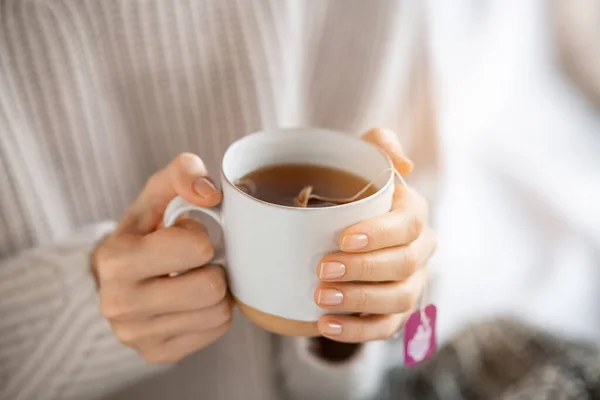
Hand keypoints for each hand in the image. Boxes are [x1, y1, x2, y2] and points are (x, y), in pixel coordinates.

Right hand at [92, 153, 231, 363]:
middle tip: (194, 262)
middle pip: (211, 287)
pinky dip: (213, 312)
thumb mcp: (156, 194)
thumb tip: (211, 194)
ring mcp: (137, 337)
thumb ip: (182, 173)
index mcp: (116, 260)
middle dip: (211, 267)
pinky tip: (193, 300)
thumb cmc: (144, 232)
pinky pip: (217, 331)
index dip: (198, 236)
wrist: (115, 278)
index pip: (197, 248)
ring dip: (217, 290)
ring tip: (194, 278)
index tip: (181, 236)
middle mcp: (120, 305)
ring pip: (219, 312)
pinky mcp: (157, 354)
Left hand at [314, 128, 436, 341]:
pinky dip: (356, 331)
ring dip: (359, 302)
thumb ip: (379, 144)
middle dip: (363, 270)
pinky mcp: (395, 312)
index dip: (379, 235)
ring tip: (321, 299)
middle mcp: (420, 251)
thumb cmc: (351, 191)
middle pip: (404, 266)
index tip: (342, 239)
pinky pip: (385, 328)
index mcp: (413, 214)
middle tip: (322, 269)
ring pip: (398, 300)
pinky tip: (326, 325)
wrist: (342, 228)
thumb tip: (404, 164)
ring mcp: (411, 284)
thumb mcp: (361, 159)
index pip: (408, 226)